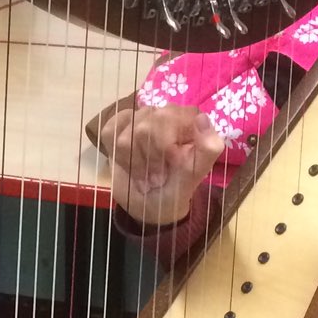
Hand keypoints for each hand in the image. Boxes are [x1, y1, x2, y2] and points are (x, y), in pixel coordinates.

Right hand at [89, 104, 228, 225]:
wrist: (149, 205)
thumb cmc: (176, 189)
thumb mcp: (195, 174)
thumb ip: (207, 148)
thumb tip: (202, 118)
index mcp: (187, 119)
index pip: (168, 117)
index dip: (164, 145)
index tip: (171, 164)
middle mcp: (163, 112)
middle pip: (144, 126)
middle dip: (148, 159)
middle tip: (157, 178)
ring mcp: (139, 117)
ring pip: (124, 134)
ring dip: (133, 163)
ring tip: (145, 177)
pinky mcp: (118, 125)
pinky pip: (109, 132)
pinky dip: (117, 156)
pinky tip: (128, 165)